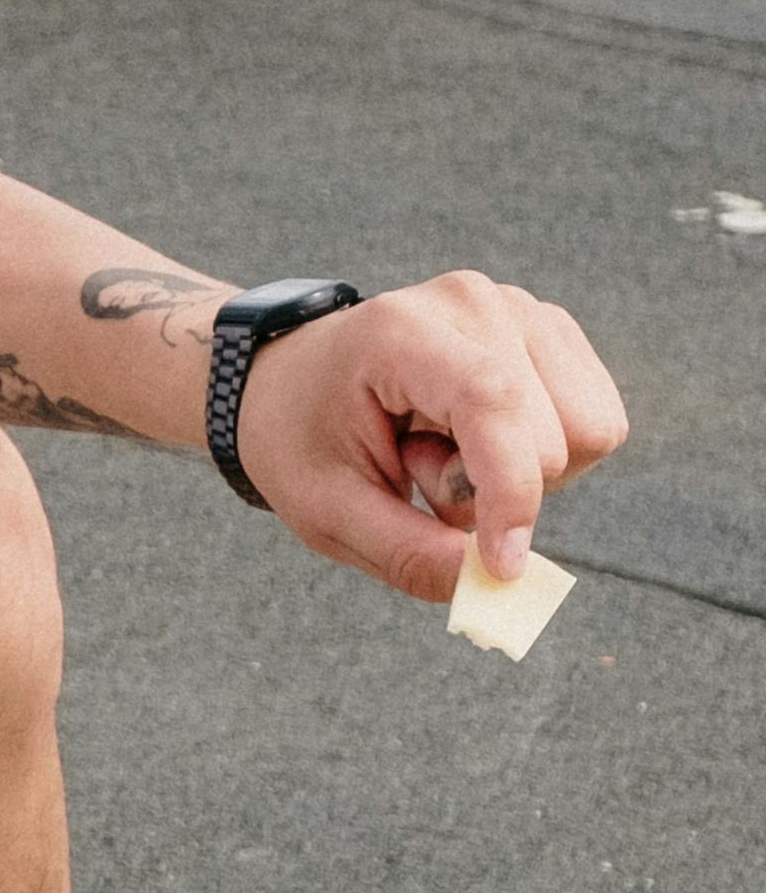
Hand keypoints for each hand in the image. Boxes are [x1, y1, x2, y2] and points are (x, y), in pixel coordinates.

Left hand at [236, 275, 626, 600]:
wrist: (297, 379)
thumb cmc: (304, 441)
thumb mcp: (328, 514)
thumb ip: (406, 554)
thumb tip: (492, 587)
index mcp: (403, 334)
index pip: (493, 403)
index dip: (511, 493)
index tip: (501, 567)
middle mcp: (476, 304)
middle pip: (553, 437)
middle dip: (494, 490)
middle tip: (417, 468)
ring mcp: (521, 309)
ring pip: (589, 430)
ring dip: (523, 472)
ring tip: (447, 450)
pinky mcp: (550, 331)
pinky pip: (595, 421)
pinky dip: (541, 454)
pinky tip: (477, 438)